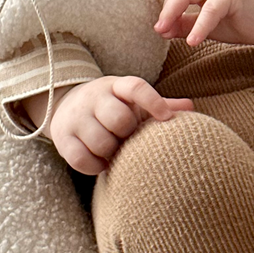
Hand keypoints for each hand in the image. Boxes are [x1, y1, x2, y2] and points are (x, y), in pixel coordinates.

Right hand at [28, 77, 193, 174]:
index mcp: (116, 86)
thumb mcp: (133, 102)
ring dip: (112, 151)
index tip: (166, 118)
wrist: (67, 107)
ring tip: (115, 150)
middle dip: (127, 133)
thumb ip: (160, 105)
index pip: (136, 87)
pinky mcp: (62, 138)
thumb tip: (191, 107)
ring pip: (100, 141)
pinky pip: (82, 159)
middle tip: (127, 137)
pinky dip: (95, 166)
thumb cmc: (112, 108)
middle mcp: (95, 98)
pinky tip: (102, 162)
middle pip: (118, 118)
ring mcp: (76, 118)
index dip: (153, 101)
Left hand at [154, 0, 253, 45]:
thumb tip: (162, 30)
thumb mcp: (204, 23)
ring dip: (172, 10)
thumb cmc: (237, 18)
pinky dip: (200, 25)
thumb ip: (184, 23)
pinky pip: (211, 8)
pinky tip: (193, 40)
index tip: (152, 16)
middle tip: (157, 27)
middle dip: (163, 6)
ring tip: (164, 30)